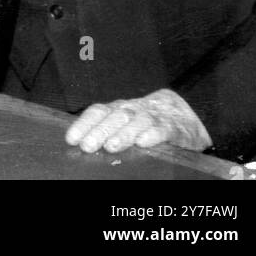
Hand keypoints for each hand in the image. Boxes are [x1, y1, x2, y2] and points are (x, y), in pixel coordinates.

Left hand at [66, 89, 212, 153]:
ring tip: (111, 147)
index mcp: (118, 109)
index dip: (84, 124)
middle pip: (114, 116)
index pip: (98, 112)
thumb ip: (106, 129)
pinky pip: (163, 129)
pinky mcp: (174, 128)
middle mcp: (133, 110)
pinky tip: (143, 143)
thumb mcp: (125, 123)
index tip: (71, 139)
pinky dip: (152, 134)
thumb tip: (79, 143)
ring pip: (136, 121)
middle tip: (87, 146)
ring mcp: (153, 117)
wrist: (184, 114)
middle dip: (99, 131)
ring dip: (122, 134)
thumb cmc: (147, 122)